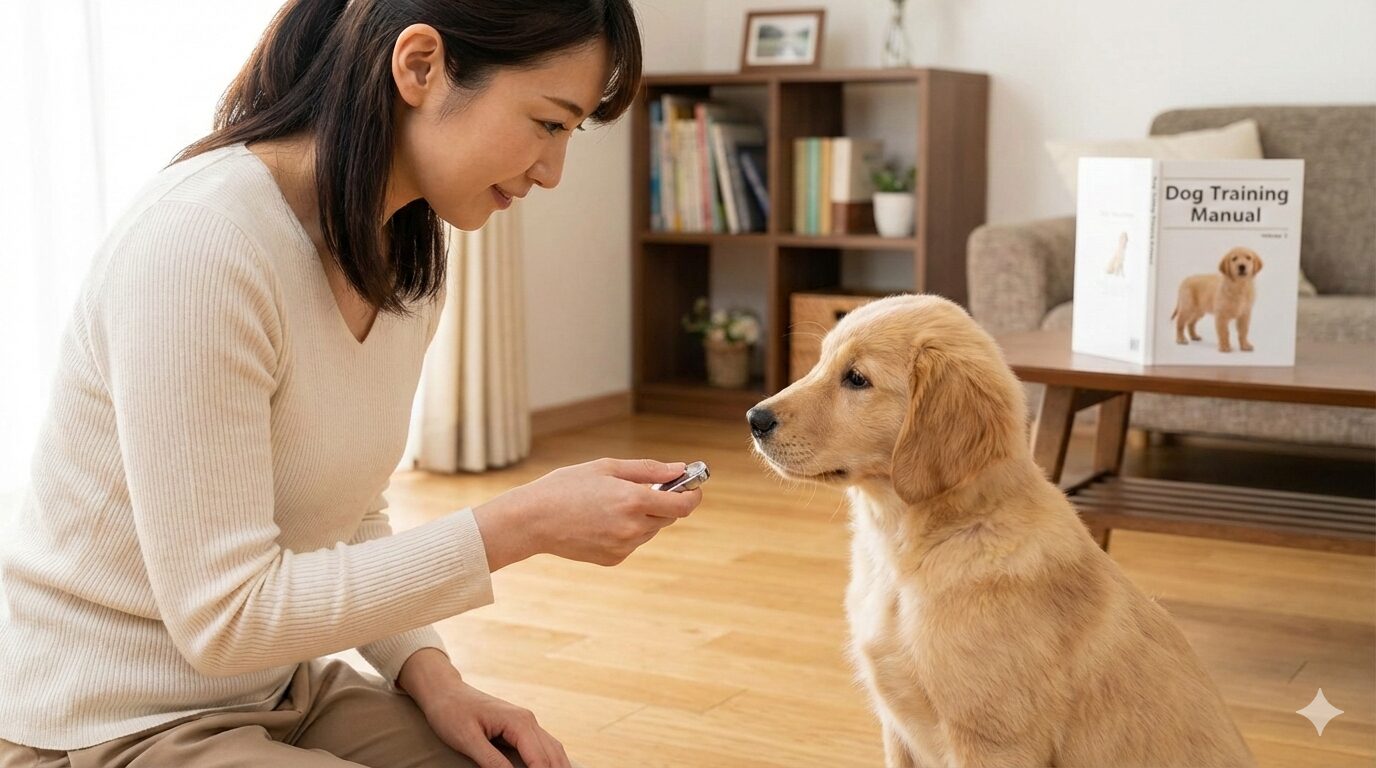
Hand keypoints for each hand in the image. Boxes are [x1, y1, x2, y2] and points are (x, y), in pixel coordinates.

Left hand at [400, 649, 568, 767]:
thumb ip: (491, 761)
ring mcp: (526, 722)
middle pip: (553, 755)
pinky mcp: (520, 727)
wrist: (444, 691)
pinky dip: (551, 760)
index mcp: (518, 722)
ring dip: (559, 767)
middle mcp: (528, 720)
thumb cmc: (452, 712)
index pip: (540, 760)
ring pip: (553, 749)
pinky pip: (544, 745)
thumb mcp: (468, 740)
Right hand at [473, 458, 702, 568]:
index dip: (692, 495)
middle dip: (663, 502)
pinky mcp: (613, 559)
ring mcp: (623, 547)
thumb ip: (649, 470)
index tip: (692, 487)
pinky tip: (601, 520)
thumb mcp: (607, 467)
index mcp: (634, 501)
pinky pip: (632, 542)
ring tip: (612, 504)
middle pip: (668, 517)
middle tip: (643, 489)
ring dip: (644, 517)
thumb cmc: (566, 487)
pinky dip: (627, 531)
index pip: (683, 505)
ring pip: (650, 530)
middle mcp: (633, 528)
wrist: (532, 520)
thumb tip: (680, 470)